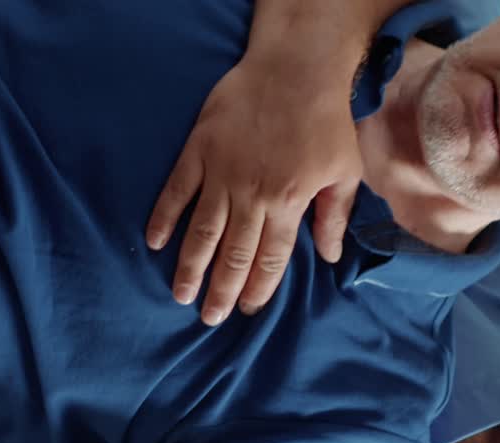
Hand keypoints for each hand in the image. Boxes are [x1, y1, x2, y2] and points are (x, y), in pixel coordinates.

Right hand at [146, 55, 362, 324]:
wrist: (294, 68)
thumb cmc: (326, 120)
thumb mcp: (345, 170)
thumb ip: (334, 216)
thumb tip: (328, 256)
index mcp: (288, 203)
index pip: (269, 258)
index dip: (259, 288)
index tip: (249, 309)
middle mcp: (251, 195)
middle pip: (233, 254)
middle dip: (221, 290)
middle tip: (210, 317)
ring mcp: (220, 173)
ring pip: (202, 231)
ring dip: (190, 266)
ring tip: (181, 295)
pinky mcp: (198, 150)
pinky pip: (176, 191)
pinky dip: (164, 217)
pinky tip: (155, 243)